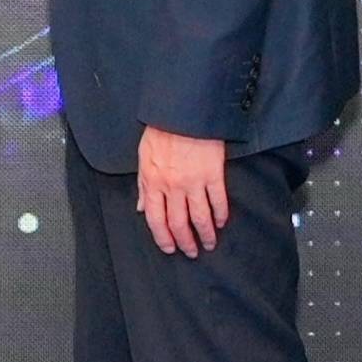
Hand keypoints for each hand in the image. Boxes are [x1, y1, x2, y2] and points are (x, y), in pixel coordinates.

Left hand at [134, 127, 230, 258]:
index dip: (163, 238)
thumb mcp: (143, 156)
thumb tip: (140, 208)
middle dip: (185, 242)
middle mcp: (172, 186)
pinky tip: (221, 222)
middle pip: (178, 223)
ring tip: (209, 243)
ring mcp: (194, 181)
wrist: (183, 110)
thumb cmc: (162, 129)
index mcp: (153, 182)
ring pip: (200, 218)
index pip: (155, 220)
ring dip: (205, 235)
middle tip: (191, 252)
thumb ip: (143, 185)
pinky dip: (221, 214)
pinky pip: (218, 201)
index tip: (169, 247)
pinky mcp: (213, 174)